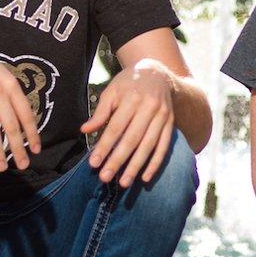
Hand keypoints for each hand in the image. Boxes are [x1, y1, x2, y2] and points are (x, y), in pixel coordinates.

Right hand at [0, 32, 40, 170]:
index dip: (32, 134)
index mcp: (9, 84)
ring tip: (1, 168)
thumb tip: (23, 119)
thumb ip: (11, 94)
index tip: (36, 149)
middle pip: (10, 125)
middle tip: (23, 165)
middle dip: (18, 148)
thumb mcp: (1, 73)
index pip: (25, 113)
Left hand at [81, 59, 176, 187]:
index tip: (93, 163)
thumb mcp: (112, 91)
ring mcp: (162, 117)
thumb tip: (84, 130)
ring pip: (148, 146)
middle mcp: (149, 108)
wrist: (157, 73)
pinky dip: (155, 163)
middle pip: (132, 139)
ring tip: (124, 183)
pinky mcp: (170, 124)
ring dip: (136, 166)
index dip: (104, 146)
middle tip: (105, 178)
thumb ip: (100, 112)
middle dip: (118, 160)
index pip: (116, 127)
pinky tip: (145, 177)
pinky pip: (164, 147)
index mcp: (132, 98)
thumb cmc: (129, 83)